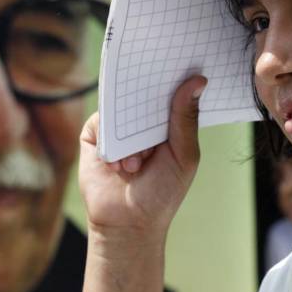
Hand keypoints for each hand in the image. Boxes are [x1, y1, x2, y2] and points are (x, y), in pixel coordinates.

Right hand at [79, 75, 206, 240]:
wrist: (128, 223)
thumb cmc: (162, 192)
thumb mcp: (183, 154)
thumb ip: (185, 118)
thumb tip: (197, 81)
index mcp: (166, 121)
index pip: (168, 90)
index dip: (172, 80)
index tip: (177, 69)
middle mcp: (140, 120)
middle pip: (143, 94)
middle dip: (148, 111)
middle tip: (153, 136)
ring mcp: (117, 127)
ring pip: (122, 110)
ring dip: (131, 139)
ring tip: (137, 166)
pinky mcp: (95, 135)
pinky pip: (101, 123)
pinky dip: (111, 146)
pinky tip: (120, 168)